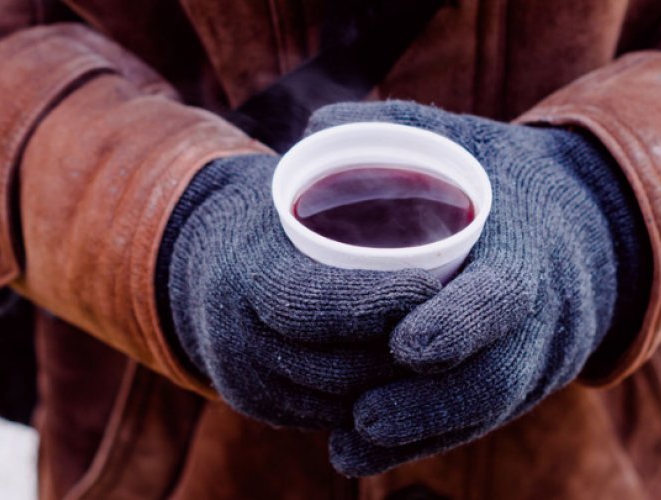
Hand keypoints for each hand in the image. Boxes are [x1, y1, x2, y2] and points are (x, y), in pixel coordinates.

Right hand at [165, 152, 440, 428]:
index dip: (377, 302)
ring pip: (340, 401)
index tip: (432, 286)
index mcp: (241, 276)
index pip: (311, 303)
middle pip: (336, 366)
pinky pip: (328, 415)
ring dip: (395, 386)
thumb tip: (410, 140)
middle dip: (401, 356)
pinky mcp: (258, 406)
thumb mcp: (287, 185)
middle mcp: (235, 340)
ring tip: (444, 357)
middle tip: (457, 330)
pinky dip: (372, 401)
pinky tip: (408, 379)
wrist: (202, 264)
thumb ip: (338, 170)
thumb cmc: (264, 216)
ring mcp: (245, 382)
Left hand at [305, 101, 643, 474]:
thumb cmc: (508, 180)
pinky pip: (482, 422)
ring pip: (487, 411)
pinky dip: (429, 441)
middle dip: (432, 404)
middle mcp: (546, 315)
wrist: (582, 225)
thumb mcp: (467, 140)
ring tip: (351, 446)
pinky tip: (367, 455)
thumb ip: (397, 127)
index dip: (462, 325)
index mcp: (532, 251)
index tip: (406, 346)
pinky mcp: (528, 381)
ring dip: (422, 435)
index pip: (507, 298)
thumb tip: (315, 129)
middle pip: (497, 376)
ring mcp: (541, 356)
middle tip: (363, 415)